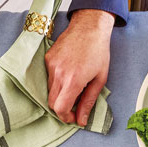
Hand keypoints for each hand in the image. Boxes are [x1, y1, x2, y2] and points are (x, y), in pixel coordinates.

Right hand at [45, 9, 114, 125]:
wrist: (89, 27)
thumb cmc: (99, 52)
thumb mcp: (99, 79)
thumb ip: (88, 101)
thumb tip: (82, 120)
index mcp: (73, 80)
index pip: (60, 108)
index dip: (66, 117)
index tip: (74, 117)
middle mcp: (59, 74)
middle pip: (52, 103)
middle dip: (62, 108)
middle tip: (74, 106)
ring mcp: (51, 65)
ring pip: (50, 90)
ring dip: (60, 94)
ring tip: (75, 85)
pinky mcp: (47, 58)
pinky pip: (49, 77)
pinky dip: (57, 81)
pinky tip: (69, 72)